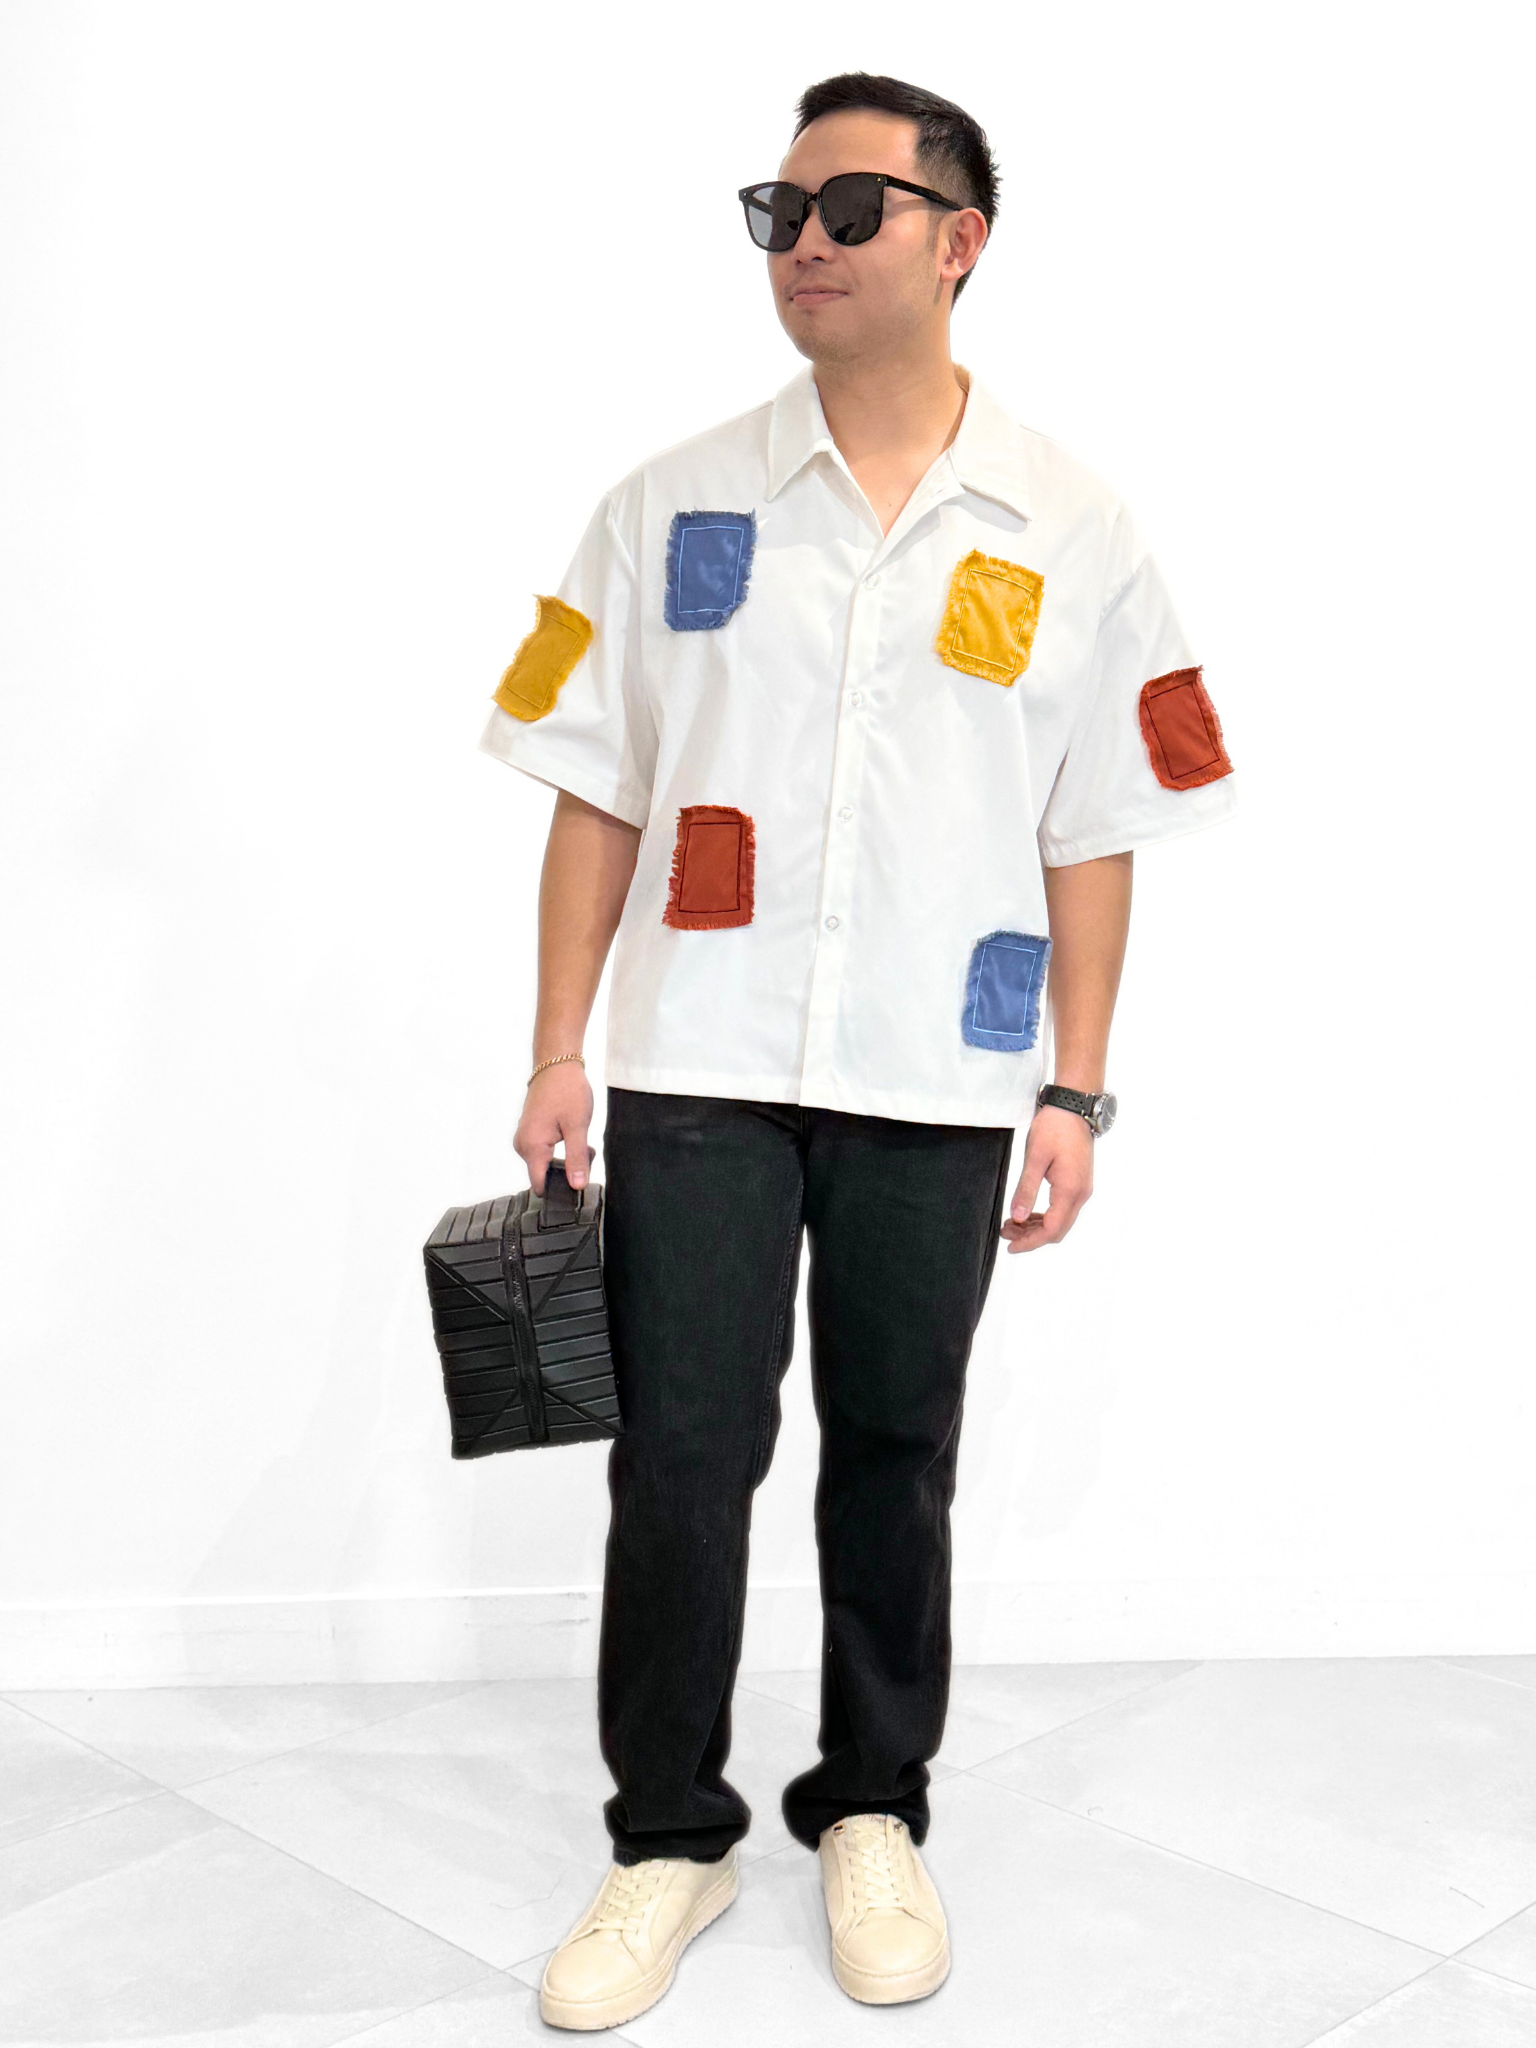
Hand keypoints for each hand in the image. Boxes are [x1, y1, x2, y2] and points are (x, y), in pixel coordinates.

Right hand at [515, 1063, 594, 1192]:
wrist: (556, 1064)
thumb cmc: (567, 1090)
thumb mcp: (577, 1126)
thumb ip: (577, 1158)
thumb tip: (577, 1185)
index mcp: (532, 1146)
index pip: (540, 1185)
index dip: (559, 1189)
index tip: (577, 1183)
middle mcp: (522, 1145)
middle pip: (544, 1175)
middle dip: (567, 1170)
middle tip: (585, 1150)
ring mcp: (524, 1139)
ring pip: (545, 1164)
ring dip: (564, 1159)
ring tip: (578, 1138)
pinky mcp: (529, 1133)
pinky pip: (543, 1152)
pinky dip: (559, 1149)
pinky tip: (570, 1133)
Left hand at [1001, 1106, 1093, 1252]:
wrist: (1073, 1108)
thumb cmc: (1054, 1128)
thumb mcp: (1035, 1158)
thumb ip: (1026, 1189)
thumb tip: (1017, 1217)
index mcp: (1070, 1191)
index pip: (1051, 1230)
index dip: (1030, 1242)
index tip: (1010, 1246)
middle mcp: (1080, 1194)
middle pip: (1057, 1230)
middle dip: (1031, 1237)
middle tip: (1005, 1233)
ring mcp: (1082, 1189)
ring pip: (1060, 1221)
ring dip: (1037, 1227)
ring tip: (1012, 1224)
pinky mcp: (1078, 1183)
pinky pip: (1063, 1209)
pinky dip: (1045, 1215)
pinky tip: (1027, 1213)